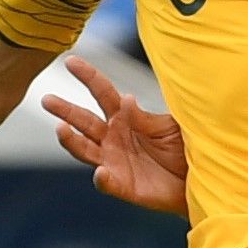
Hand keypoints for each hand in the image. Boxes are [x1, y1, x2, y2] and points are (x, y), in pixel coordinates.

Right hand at [42, 54, 188, 213]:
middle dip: (66, 110)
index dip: (87, 76)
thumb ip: (145, 117)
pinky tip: (101, 171)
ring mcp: (113, 161)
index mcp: (125, 116)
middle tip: (47, 99)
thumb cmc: (185, 148)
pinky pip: (107, 182)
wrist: (200, 179)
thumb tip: (125, 99)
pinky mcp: (122, 185)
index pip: (102, 92)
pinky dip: (102, 178)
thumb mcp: (169, 126)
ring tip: (60, 129)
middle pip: (84, 120)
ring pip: (85, 149)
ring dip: (71, 140)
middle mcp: (113, 137)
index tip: (70, 61)